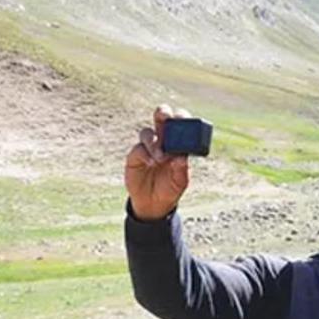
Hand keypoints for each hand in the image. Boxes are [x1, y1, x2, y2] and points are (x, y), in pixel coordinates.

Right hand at [125, 105, 191, 220]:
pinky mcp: (135, 156)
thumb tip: (182, 157)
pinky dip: (145, 154)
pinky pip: (138, 149)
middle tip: (165, 116)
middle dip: (162, 113)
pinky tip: (151, 163)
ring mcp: (148, 147)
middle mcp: (162, 141)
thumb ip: (182, 169)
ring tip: (160, 157)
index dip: (181, 117)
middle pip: (161, 119)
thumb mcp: (180, 182)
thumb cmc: (170, 189)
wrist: (153, 204)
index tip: (182, 118)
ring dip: (154, 142)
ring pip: (148, 133)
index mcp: (177, 143)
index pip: (180, 124)